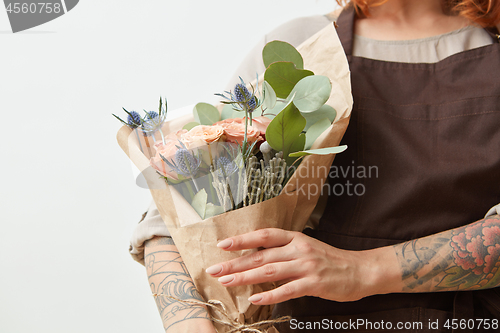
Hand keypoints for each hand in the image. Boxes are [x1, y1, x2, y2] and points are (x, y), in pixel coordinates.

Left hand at [205, 228, 394, 304]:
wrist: (359, 270)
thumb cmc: (329, 260)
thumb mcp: (306, 247)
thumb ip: (283, 250)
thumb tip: (256, 256)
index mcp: (295, 238)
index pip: (264, 235)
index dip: (242, 239)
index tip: (222, 244)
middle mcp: (298, 249)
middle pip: (261, 255)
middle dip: (235, 262)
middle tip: (215, 269)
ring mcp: (306, 266)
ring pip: (269, 271)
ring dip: (245, 277)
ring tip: (227, 282)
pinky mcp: (313, 283)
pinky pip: (287, 290)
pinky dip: (270, 295)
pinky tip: (255, 299)